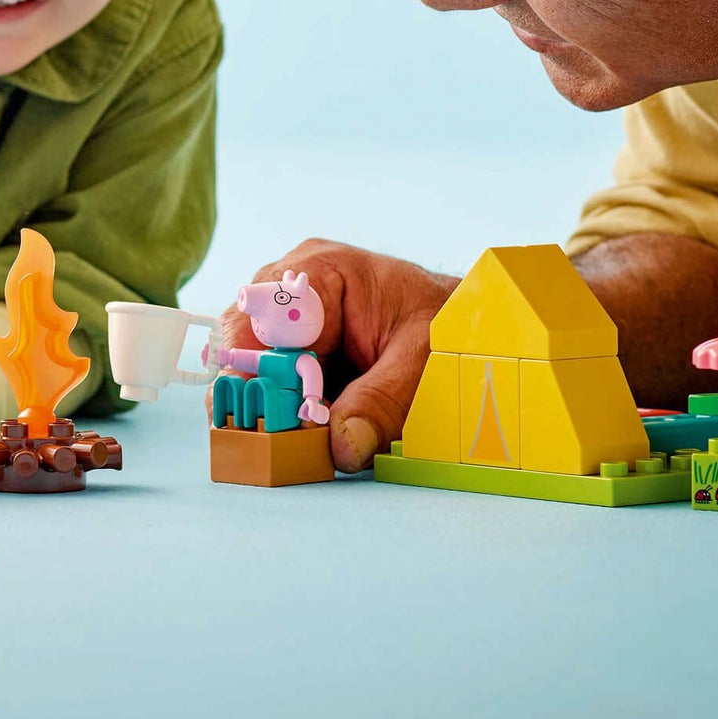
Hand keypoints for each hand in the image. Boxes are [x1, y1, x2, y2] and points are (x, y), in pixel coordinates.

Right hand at [217, 241, 455, 471]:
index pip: (263, 313)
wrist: (468, 322)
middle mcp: (295, 289)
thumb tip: (339, 448)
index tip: (263, 414)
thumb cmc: (448, 325)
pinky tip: (307, 435)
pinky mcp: (302, 349)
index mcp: (321, 271)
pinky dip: (291, 413)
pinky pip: (279, 383)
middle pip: (249, 342)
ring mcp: (294, 319)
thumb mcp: (422, 361)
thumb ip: (381, 403)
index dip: (255, 365)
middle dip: (261, 393)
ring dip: (276, 408)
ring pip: (258, 367)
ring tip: (297, 442)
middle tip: (280, 439)